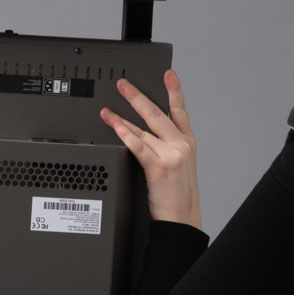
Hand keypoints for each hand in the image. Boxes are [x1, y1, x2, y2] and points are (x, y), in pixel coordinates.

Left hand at [99, 67, 201, 230]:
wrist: (181, 221)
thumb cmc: (177, 198)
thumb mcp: (180, 167)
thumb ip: (167, 148)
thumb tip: (143, 134)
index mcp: (187, 142)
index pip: (180, 110)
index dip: (174, 89)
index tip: (168, 73)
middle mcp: (181, 145)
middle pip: (157, 113)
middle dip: (138, 96)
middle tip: (122, 83)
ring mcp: (171, 154)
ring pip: (143, 127)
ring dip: (121, 115)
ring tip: (106, 108)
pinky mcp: (159, 166)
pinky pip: (137, 145)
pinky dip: (124, 133)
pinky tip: (114, 125)